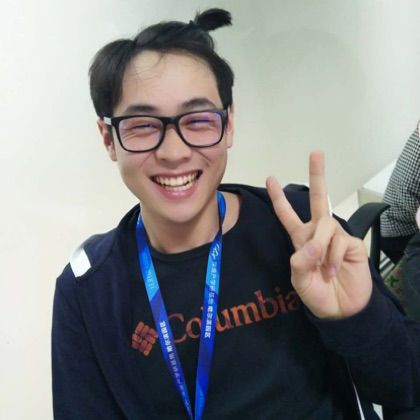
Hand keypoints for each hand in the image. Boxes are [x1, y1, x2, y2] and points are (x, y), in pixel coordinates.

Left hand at [266, 151, 371, 318]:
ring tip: (324, 269)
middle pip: (318, 199)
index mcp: (301, 238)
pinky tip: (334, 270)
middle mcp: (318, 233)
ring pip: (325, 224)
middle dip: (317, 175)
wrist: (341, 309)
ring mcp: (335, 236)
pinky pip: (339, 241)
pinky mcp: (351, 243)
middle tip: (316, 152)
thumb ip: (300, 262)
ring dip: (321, 246)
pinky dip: (333, 257)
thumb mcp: (300, 280)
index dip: (279, 198)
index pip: (287, 215)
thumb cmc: (317, 294)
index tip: (270, 178)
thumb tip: (312, 243)